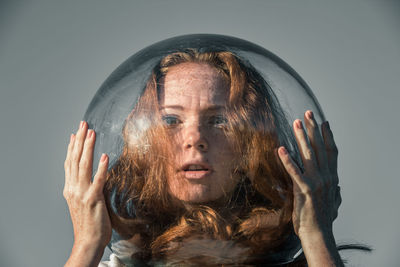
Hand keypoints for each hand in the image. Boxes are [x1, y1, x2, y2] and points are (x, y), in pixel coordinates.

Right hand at [63, 121, 111, 250]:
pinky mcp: (93, 199)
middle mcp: (73, 188)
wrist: (88, 241)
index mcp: (70, 188)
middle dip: (79, 140)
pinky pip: (98, 180)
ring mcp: (82, 193)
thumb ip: (85, 187)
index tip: (75, 133)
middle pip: (75, 159)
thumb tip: (92, 173)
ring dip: (88, 147)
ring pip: (83, 165)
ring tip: (91, 133)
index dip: (72, 147)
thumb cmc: (89, 222)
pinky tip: (105, 156)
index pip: (69, 163)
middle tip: (83, 124)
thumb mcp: (83, 201)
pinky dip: (101, 168)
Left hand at [278, 110, 340, 237]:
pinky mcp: (304, 190)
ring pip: (308, 154)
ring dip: (301, 137)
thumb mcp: (332, 202)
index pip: (331, 152)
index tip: (324, 122)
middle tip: (307, 113)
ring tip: (296, 123)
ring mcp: (316, 182)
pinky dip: (287, 160)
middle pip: (320, 147)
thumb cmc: (322, 218)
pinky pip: (294, 171)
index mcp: (332, 178)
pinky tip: (280, 149)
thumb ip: (335, 191)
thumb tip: (338, 187)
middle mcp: (326, 177)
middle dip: (313, 129)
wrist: (318, 233)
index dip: (327, 136)